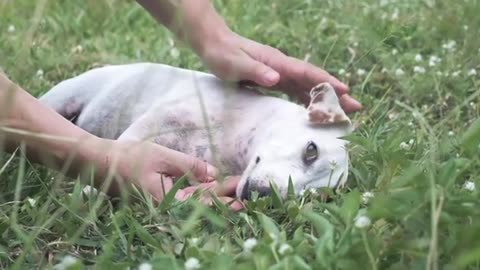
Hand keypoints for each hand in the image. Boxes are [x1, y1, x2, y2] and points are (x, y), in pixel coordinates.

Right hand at [95, 139, 242, 210]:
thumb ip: (189, 166)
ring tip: (235, 199)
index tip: (242, 186)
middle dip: (224, 200)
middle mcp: (167, 208)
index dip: (225, 192)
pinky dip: (199, 195)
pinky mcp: (159, 199)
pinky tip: (210, 191)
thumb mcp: (162, 157)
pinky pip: (183, 199)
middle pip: (202, 205)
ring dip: (214, 200)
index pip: (204, 198)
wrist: (100, 164)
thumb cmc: (129, 158)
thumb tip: (214, 174)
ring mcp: (162, 205)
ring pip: (194, 203)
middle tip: (247, 198)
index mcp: (168, 200)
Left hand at [197, 32, 361, 112]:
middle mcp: (282, 67)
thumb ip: (255, 71)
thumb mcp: (235, 64)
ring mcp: (279, 73)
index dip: (326, 82)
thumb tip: (276, 79)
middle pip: (313, 81)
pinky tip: (314, 111)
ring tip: (342, 114)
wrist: (214, 45)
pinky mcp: (273, 80)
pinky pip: (295, 92)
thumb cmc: (223, 54)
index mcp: (277, 62)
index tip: (345, 91)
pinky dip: (307, 101)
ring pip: (307, 87)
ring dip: (325, 99)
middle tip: (355, 108)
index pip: (307, 72)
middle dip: (335, 94)